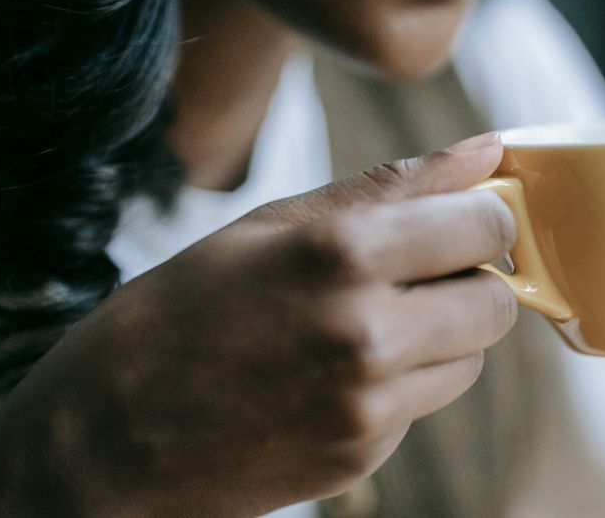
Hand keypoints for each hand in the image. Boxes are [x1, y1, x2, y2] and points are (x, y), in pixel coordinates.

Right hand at [0, 133, 517, 517]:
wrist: (107, 435)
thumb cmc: (185, 308)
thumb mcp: (274, 223)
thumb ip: (394, 185)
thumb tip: (487, 148)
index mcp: (340, 253)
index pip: (486, 224)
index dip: (482, 217)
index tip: (460, 219)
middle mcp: (365, 333)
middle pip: (497, 301)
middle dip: (471, 281)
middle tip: (419, 274)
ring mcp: (366, 405)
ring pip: (473, 357)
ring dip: (443, 336)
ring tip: (367, 324)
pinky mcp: (363, 456)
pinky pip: (425, 404)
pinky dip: (403, 384)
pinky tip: (337, 374)